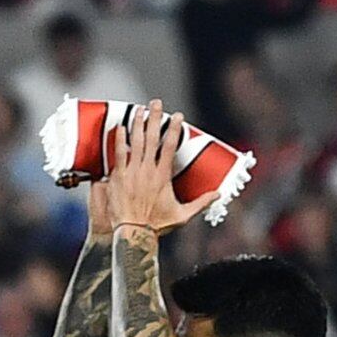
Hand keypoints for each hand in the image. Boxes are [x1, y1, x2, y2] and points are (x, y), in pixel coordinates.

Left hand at [101, 104, 201, 233]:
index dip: (174, 129)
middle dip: (154, 118)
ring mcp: (132, 173)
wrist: (133, 233)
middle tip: (156, 102)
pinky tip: (120, 127)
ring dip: (137, 124)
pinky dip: (119, 140)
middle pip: (152, 138)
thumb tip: (218, 194)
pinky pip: (118, 154)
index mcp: (163, 176)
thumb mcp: (183, 215)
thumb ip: (201, 203)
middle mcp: (148, 170)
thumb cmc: (157, 225)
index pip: (170, 146)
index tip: (177, 116)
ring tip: (138, 109)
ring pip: (134, 142)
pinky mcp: (118, 177)